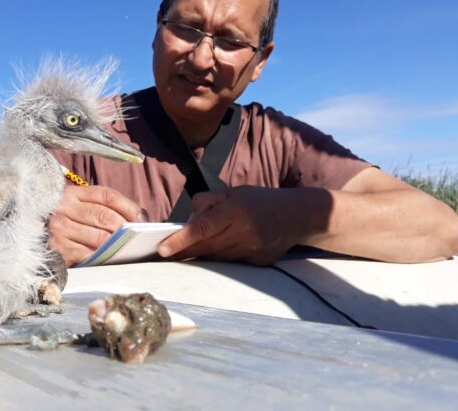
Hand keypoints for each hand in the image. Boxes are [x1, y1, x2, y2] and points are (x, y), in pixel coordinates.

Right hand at [48, 184, 142, 266]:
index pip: (107, 195)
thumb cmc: (67, 221)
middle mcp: (64, 207)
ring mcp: (59, 227)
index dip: (127, 206)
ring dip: (115, 245)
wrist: (32, 236)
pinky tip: (107, 258)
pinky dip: (101, 257)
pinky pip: (87, 254)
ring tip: (125, 248)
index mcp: (73, 193)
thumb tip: (138, 217)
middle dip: (124, 228)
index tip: (140, 218)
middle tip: (134, 236)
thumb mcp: (80, 207)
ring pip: (99, 237)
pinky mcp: (57, 247)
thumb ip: (103, 207)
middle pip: (104, 216)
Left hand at [158, 186, 324, 265]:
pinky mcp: (258, 263)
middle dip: (182, 252)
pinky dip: (217, 260)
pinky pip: (230, 264)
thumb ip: (208, 202)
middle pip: (205, 247)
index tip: (162, 249)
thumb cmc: (259, 200)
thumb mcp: (233, 192)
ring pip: (216, 258)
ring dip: (197, 257)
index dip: (181, 240)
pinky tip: (207, 256)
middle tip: (162, 255)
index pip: (203, 227)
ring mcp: (252, 250)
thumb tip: (187, 220)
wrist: (296, 216)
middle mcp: (244, 231)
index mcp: (236, 210)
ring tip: (180, 255)